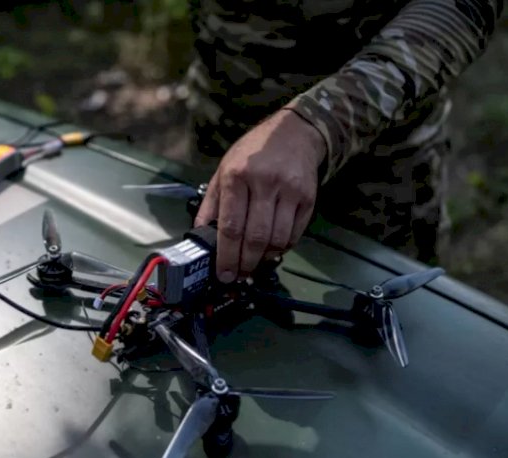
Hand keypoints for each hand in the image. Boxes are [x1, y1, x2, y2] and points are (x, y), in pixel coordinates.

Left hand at [194, 109, 325, 282]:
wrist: (294, 132)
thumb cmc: (253, 152)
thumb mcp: (224, 169)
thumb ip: (211, 203)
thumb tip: (200, 234)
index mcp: (237, 176)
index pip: (231, 226)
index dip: (227, 256)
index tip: (223, 274)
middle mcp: (264, 183)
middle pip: (255, 237)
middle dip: (245, 263)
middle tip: (238, 274)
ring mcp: (289, 191)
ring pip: (277, 239)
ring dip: (264, 259)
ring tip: (254, 263)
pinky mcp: (308, 198)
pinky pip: (294, 234)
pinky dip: (282, 248)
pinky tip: (271, 249)